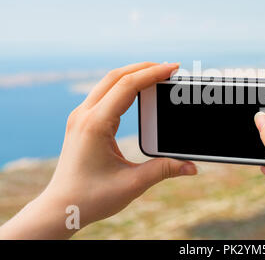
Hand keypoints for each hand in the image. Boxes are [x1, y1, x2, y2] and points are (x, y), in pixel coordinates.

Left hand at [0, 62, 196, 238]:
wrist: (60, 207)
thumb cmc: (91, 197)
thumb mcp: (132, 184)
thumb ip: (164, 170)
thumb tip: (191, 167)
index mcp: (95, 124)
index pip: (126, 86)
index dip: (152, 73)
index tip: (173, 68)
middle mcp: (84, 115)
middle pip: (116, 76)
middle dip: (144, 68)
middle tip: (169, 68)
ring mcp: (80, 117)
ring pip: (108, 82)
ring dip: (133, 74)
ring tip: (157, 75)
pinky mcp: (82, 122)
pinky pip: (104, 93)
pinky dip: (124, 86)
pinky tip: (138, 91)